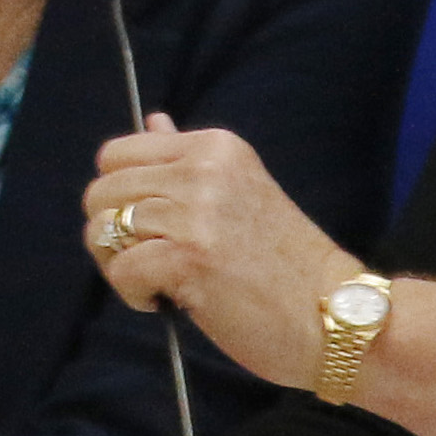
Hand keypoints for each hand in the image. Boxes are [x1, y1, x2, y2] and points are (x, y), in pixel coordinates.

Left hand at [83, 117, 347, 391]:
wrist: (335, 315)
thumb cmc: (286, 264)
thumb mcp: (239, 192)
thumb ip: (187, 161)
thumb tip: (152, 121)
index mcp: (215, 147)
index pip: (115, 153)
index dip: (118, 197)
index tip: (150, 227)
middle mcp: (202, 169)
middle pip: (100, 192)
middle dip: (112, 233)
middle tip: (152, 261)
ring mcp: (195, 212)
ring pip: (102, 230)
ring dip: (121, 266)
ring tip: (162, 282)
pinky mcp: (189, 257)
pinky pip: (121, 270)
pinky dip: (134, 294)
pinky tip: (168, 301)